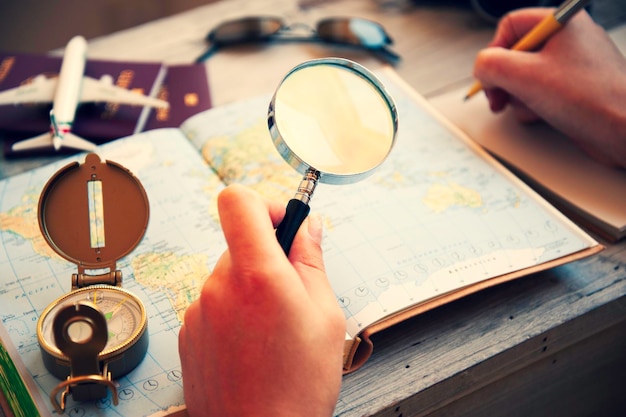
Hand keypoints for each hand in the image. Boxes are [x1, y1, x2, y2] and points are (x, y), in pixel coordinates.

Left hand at [178, 184, 345, 416]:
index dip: (264, 204)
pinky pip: (214, 303)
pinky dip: (234, 312)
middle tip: (292, 292)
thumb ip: (312, 260)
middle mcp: (219, 286)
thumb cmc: (298, 384)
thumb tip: (308, 226)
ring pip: (228, 276)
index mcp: (256, 274)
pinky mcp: (188, 333)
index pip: (237, 201)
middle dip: (267, 256)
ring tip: (274, 329)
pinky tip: (253, 345)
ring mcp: (198, 310)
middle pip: (239, 242)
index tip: (283, 225)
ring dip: (251, 288)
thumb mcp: (325, 315)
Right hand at [472, 8, 625, 167]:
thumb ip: (491, 65)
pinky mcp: (572, 90)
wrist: (625, 130)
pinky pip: (539, 92)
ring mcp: (571, 66)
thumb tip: (481, 68)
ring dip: (516, 95)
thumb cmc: (592, 98)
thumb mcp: (525, 76)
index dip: (494, 51)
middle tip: (498, 96)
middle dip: (502, 79)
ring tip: (525, 106)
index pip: (510, 25)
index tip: (491, 75)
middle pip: (515, 53)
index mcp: (561, 22)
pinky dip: (532, 105)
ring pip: (524, 76)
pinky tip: (539, 114)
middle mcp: (567, 40)